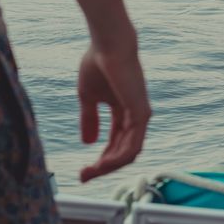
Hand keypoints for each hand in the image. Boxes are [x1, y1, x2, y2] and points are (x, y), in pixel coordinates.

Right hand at [77, 25, 150, 181]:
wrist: (107, 45)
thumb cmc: (97, 64)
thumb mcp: (88, 97)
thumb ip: (89, 119)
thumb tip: (87, 143)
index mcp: (123, 111)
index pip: (114, 143)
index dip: (100, 160)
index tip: (82, 171)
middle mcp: (135, 116)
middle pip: (122, 152)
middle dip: (102, 168)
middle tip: (84, 177)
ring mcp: (140, 116)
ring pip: (128, 153)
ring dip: (109, 167)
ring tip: (90, 172)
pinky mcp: (141, 114)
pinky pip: (132, 145)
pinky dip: (118, 158)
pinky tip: (103, 164)